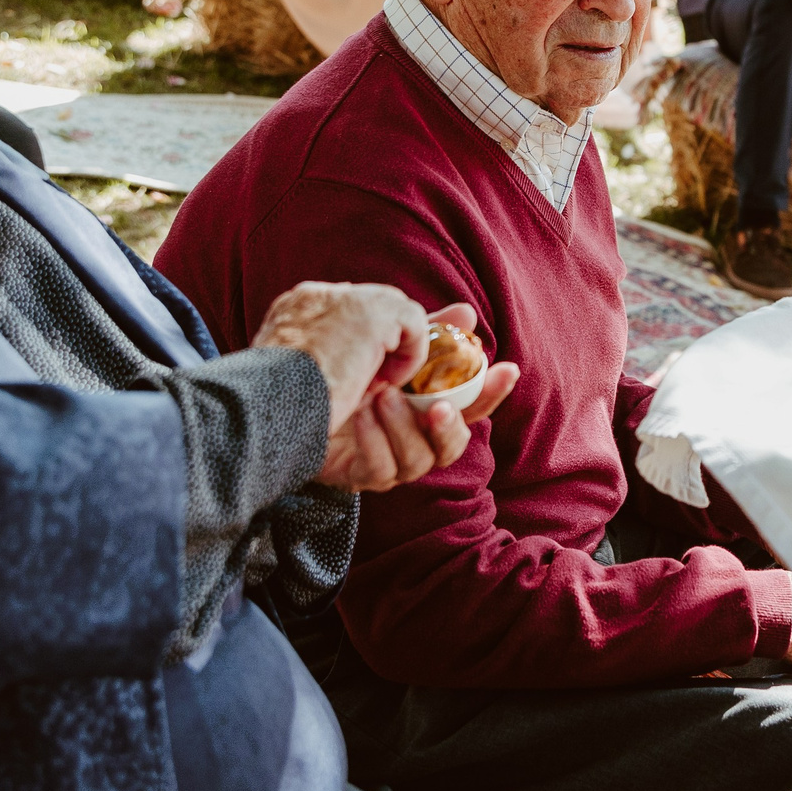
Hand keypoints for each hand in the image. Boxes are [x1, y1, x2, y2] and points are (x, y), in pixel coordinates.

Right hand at [252, 280, 431, 432]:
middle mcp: (318, 295)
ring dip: (393, 352)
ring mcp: (346, 299)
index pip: (341, 311)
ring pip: (395, 312)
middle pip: (371, 306)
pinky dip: (408, 356)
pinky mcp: (374, 314)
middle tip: (369, 385)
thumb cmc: (272, 407)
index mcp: (293, 308)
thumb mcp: (288, 377)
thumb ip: (316, 359)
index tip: (353, 378)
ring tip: (373, 387)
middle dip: (382, 344)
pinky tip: (383, 384)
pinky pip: (414, 323)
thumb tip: (346, 371)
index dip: (357, 344)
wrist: (268, 408)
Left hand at [314, 310, 520, 493]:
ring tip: (381, 397)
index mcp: (425, 405)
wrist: (284, 390)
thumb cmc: (339, 364)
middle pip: (453, 445)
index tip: (507, 368)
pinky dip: (373, 441)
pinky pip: (380, 469)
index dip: (493, 391)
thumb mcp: (382, 339)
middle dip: (451, 426)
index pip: (471, 404)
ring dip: (404, 427)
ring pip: (419, 461)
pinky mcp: (359, 476)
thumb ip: (424, 332)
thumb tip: (466, 313)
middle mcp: (412, 438)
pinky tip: (357, 415)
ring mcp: (388, 461)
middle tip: (437, 407)